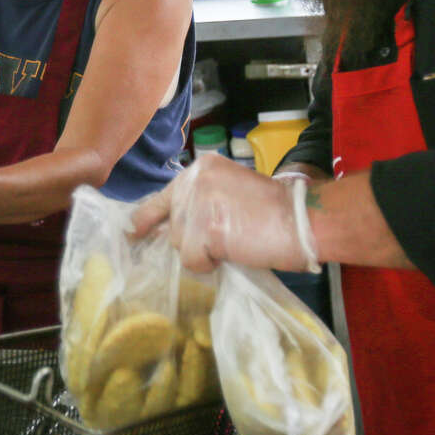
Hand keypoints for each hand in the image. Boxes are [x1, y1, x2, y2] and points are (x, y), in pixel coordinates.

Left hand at [131, 154, 318, 273]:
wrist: (302, 218)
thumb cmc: (274, 211)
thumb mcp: (228, 193)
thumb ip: (199, 203)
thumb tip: (167, 231)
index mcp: (199, 169)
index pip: (161, 198)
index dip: (147, 220)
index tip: (133, 234)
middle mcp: (192, 181)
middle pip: (172, 228)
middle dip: (194, 241)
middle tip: (229, 237)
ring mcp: (196, 203)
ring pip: (181, 247)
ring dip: (205, 253)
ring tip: (236, 240)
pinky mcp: (204, 228)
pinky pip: (193, 262)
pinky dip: (211, 265)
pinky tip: (234, 249)